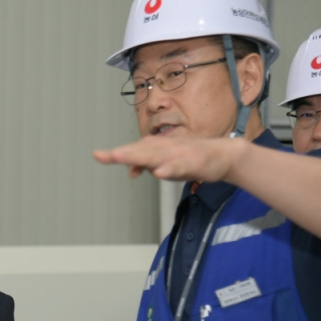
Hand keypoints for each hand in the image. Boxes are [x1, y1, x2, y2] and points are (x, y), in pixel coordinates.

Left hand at [94, 136, 246, 182]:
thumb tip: (130, 171)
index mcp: (157, 148)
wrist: (223, 155)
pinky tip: (160, 172)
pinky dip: (169, 169)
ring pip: (157, 157)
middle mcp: (165, 148)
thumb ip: (146, 165)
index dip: (115, 153)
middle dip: (122, 154)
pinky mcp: (194, 163)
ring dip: (139, 158)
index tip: (97, 155)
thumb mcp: (165, 164)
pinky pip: (180, 166)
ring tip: (122, 158)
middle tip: (103, 155)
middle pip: (140, 151)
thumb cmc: (190, 158)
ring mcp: (179, 154)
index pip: (132, 150)